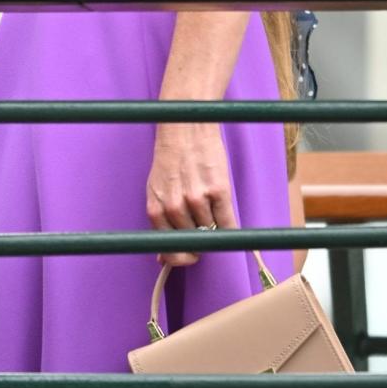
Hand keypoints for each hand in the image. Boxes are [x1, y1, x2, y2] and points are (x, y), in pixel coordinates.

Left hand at [146, 122, 236, 265]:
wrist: (186, 129)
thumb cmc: (171, 160)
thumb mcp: (156, 191)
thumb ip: (160, 223)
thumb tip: (162, 258)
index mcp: (156, 209)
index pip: (170, 249)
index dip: (182, 256)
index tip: (189, 255)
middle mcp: (175, 207)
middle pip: (192, 245)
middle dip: (200, 244)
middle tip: (204, 234)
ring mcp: (197, 199)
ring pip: (211, 235)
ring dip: (214, 231)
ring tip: (211, 214)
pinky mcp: (219, 191)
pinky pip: (228, 225)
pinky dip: (230, 230)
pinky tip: (227, 222)